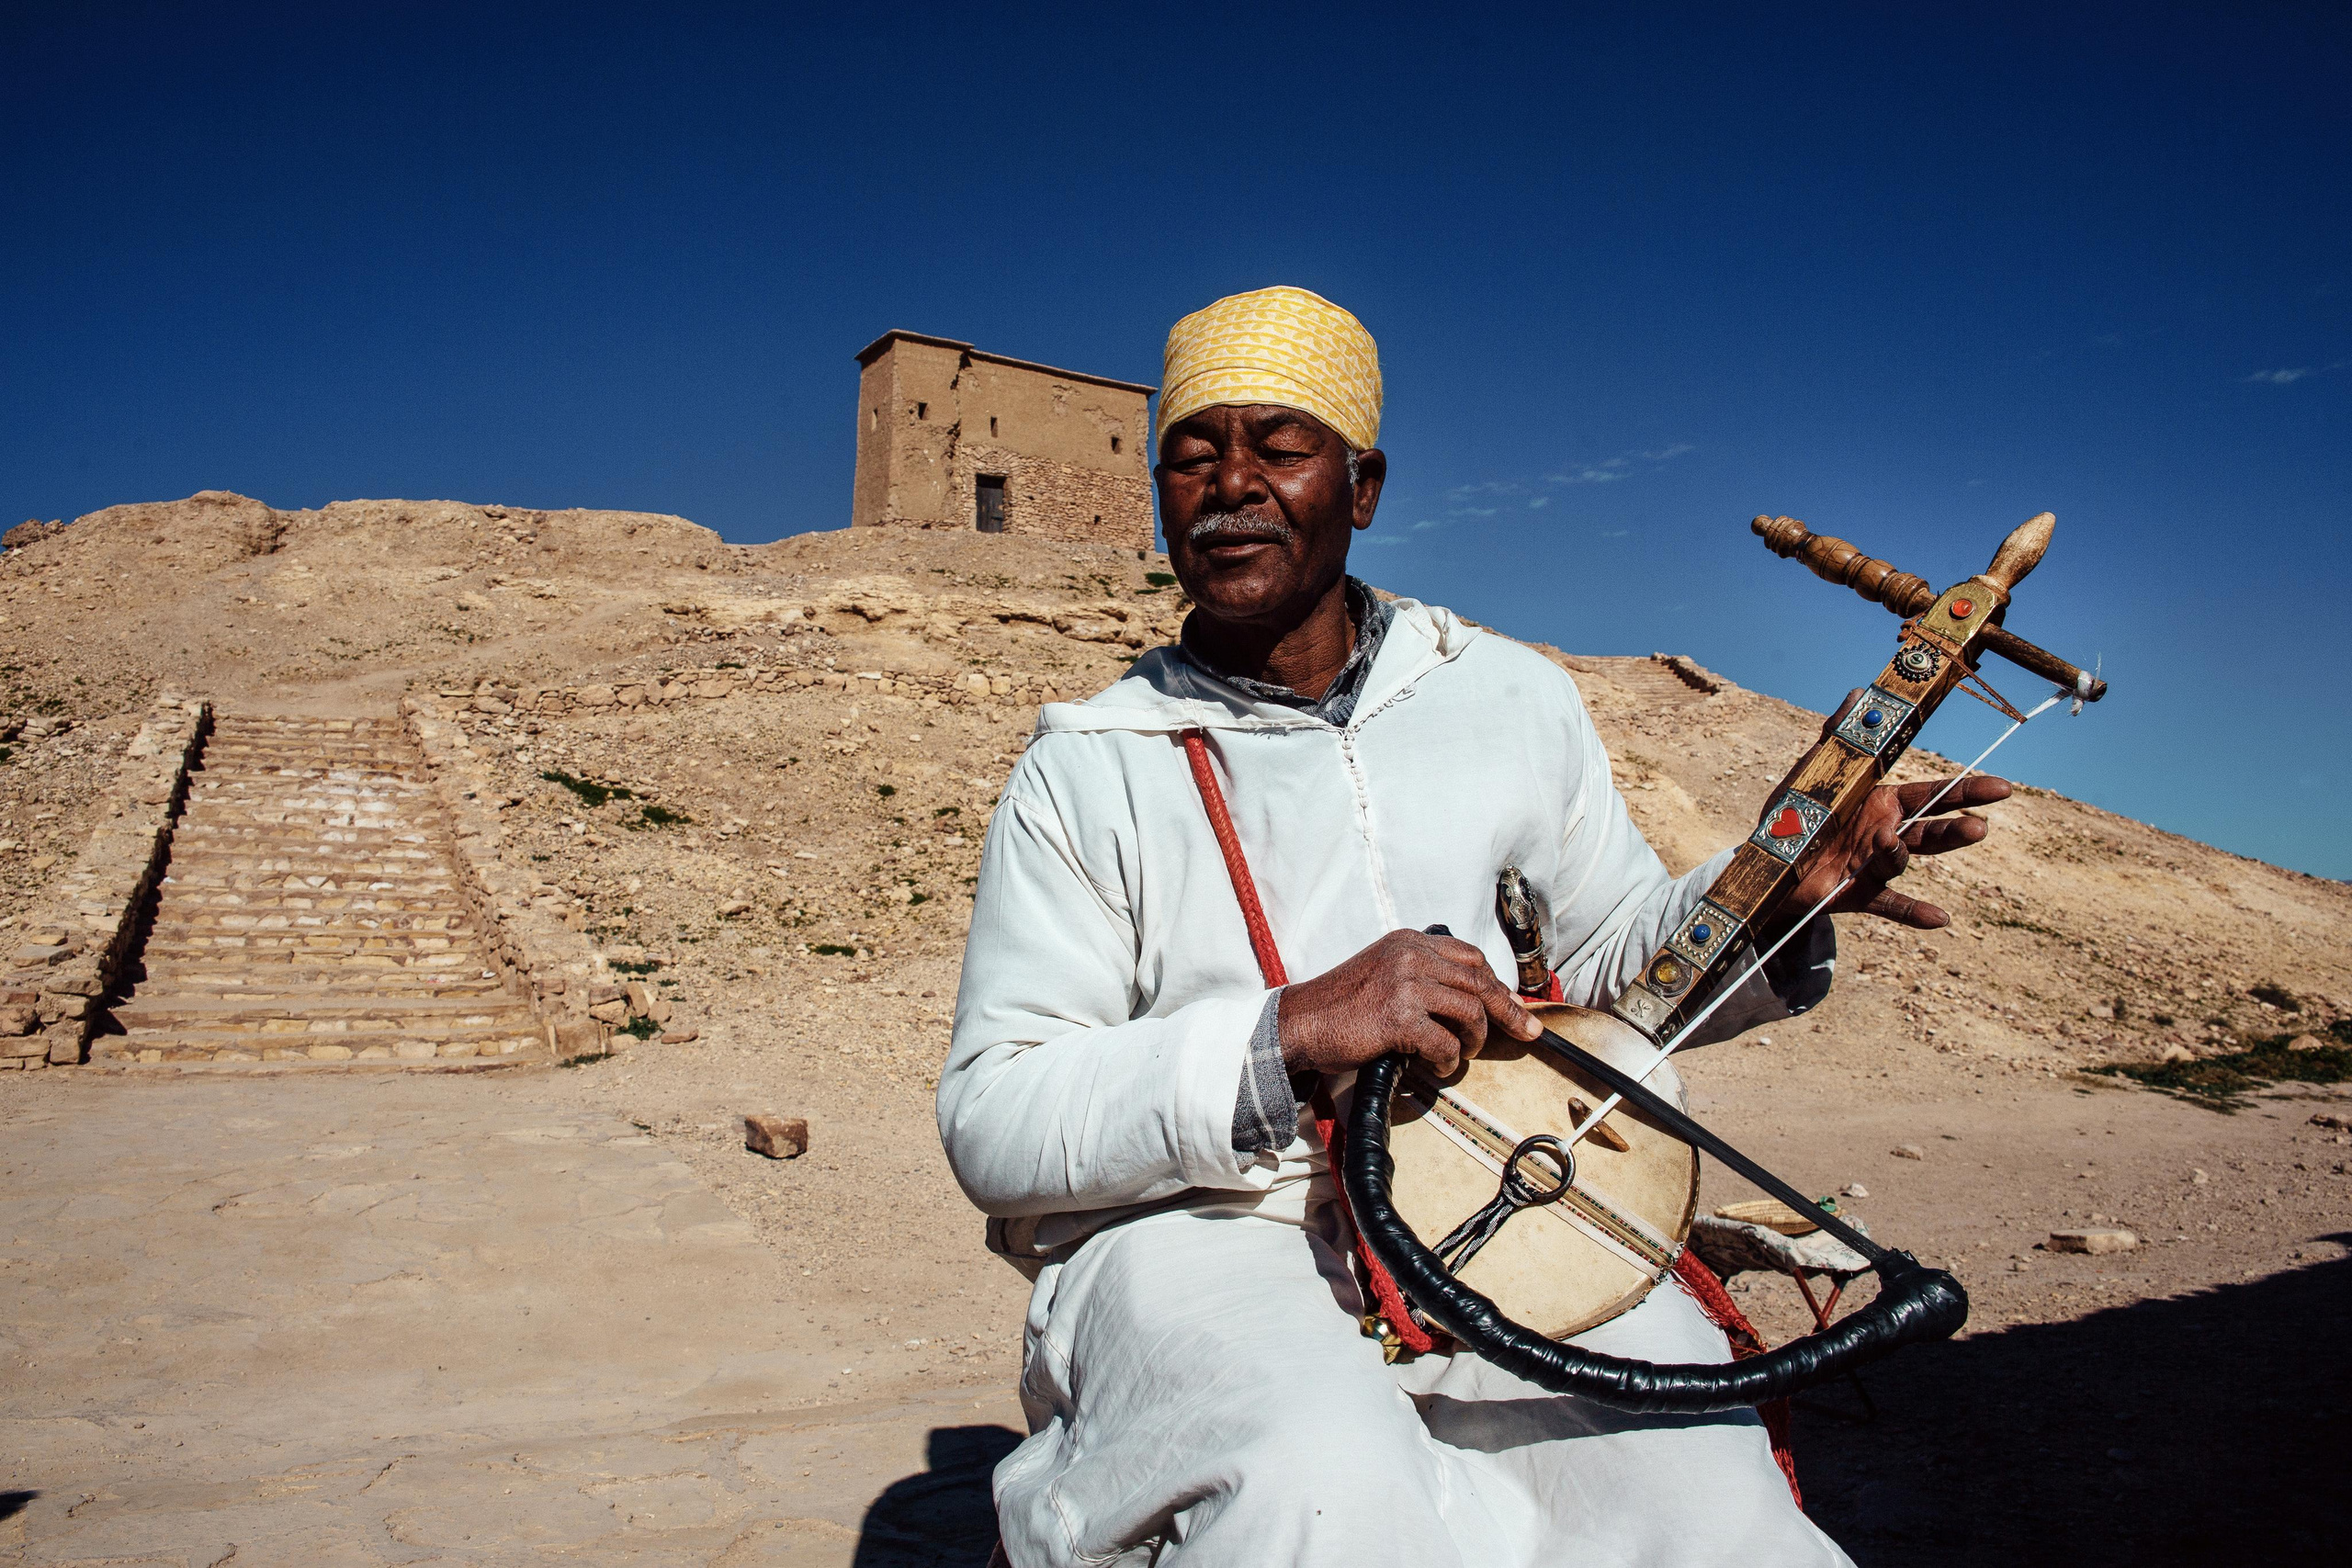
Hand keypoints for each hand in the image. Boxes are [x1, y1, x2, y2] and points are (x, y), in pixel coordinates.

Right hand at [1278, 929, 1539, 1077]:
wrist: (1300, 1022)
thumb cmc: (1341, 1005)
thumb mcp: (1383, 972)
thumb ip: (1422, 976)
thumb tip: (1469, 1000)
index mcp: (1409, 942)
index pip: (1471, 957)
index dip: (1497, 984)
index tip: (1514, 1005)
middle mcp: (1410, 956)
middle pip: (1480, 981)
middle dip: (1509, 1010)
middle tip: (1528, 1031)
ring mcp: (1405, 985)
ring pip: (1471, 1011)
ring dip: (1475, 1039)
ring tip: (1462, 1053)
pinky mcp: (1399, 1017)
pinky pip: (1445, 1042)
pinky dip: (1449, 1059)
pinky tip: (1440, 1065)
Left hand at [1762, 692, 2011, 937]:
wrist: (1768, 862)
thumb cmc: (1796, 813)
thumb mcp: (1814, 770)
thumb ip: (1838, 736)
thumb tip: (1857, 695)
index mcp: (1884, 803)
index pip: (1932, 794)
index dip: (1967, 791)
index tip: (2003, 788)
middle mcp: (1886, 834)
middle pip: (1931, 832)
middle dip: (1955, 830)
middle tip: (1979, 828)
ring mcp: (1873, 866)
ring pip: (1901, 861)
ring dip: (1900, 853)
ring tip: (1889, 843)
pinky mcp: (1856, 895)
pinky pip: (1888, 906)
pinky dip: (1912, 913)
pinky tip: (1938, 919)